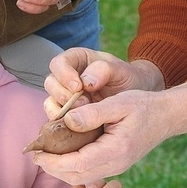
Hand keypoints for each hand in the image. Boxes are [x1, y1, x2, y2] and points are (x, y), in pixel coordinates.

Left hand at [31, 83, 186, 183]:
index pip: (77, 164)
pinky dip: (71, 167)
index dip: (53, 162)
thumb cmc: (143, 106)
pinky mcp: (115, 164)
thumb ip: (92, 112)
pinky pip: (89, 172)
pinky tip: (62, 153)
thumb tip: (66, 121)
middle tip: (35, 154)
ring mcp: (116, 167)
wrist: (167, 116)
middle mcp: (116, 164)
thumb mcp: (118, 103)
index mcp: (116, 150)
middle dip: (52, 169)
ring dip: (60, 170)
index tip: (36, 153)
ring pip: (81, 178)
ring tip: (45, 154)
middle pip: (76, 177)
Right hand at [42, 48, 161, 118]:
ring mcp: (66, 96)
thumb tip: (85, 82)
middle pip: (50, 83)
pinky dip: (63, 124)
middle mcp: (66, 78)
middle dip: (63, 95)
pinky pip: (57, 119)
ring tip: (81, 115)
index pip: (58, 63)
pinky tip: (76, 127)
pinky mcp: (69, 114)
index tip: (78, 86)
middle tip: (82, 103)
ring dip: (62, 110)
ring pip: (50, 102)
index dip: (64, 74)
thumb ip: (104, 70)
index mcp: (76, 60)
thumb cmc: (127, 79)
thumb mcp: (120, 70)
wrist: (136, 97)